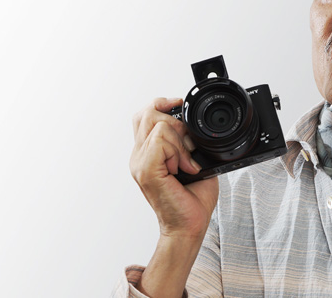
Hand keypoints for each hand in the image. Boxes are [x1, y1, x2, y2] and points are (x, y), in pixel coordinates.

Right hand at [130, 97, 218, 238]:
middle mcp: (138, 156)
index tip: (179, 108)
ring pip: (159, 125)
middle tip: (187, 148)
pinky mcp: (146, 169)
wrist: (189, 227)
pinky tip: (182, 169)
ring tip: (185, 164)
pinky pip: (160, 140)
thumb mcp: (193, 163)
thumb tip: (193, 128)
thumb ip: (187, 143)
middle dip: (175, 123)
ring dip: (179, 142)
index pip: (143, 115)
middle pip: (148, 113)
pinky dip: (177, 152)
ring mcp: (139, 163)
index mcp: (146, 154)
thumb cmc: (191, 201)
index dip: (161, 105)